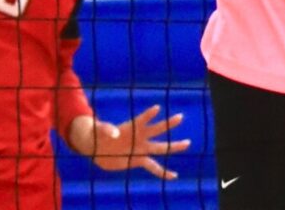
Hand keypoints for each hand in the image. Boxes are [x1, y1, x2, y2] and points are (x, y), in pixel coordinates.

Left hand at [68, 105, 190, 180]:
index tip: (157, 108)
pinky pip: (153, 166)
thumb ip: (106, 129)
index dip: (148, 114)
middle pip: (156, 129)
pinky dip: (163, 172)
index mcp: (130, 127)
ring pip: (160, 147)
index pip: (141, 119)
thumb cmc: (97, 134)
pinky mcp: (138, 160)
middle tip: (180, 117)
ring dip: (173, 146)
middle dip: (168, 124)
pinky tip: (173, 176)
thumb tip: (115, 133)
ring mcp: (140, 148)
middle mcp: (139, 136)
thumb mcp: (99, 130)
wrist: (97, 148)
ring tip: (187, 143)